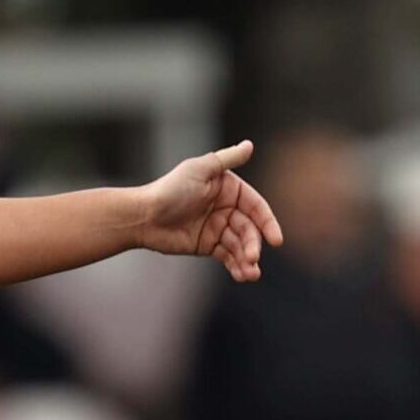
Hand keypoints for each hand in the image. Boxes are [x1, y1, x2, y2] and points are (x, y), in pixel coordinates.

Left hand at [137, 141, 284, 282]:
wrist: (143, 217)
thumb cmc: (170, 189)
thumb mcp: (200, 170)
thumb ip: (226, 159)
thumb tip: (250, 145)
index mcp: (228, 188)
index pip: (256, 206)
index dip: (268, 223)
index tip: (276, 240)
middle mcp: (226, 207)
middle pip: (249, 229)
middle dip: (253, 245)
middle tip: (252, 259)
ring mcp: (218, 227)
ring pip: (240, 245)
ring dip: (247, 260)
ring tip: (250, 274)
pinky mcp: (209, 245)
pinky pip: (228, 257)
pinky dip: (236, 266)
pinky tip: (241, 275)